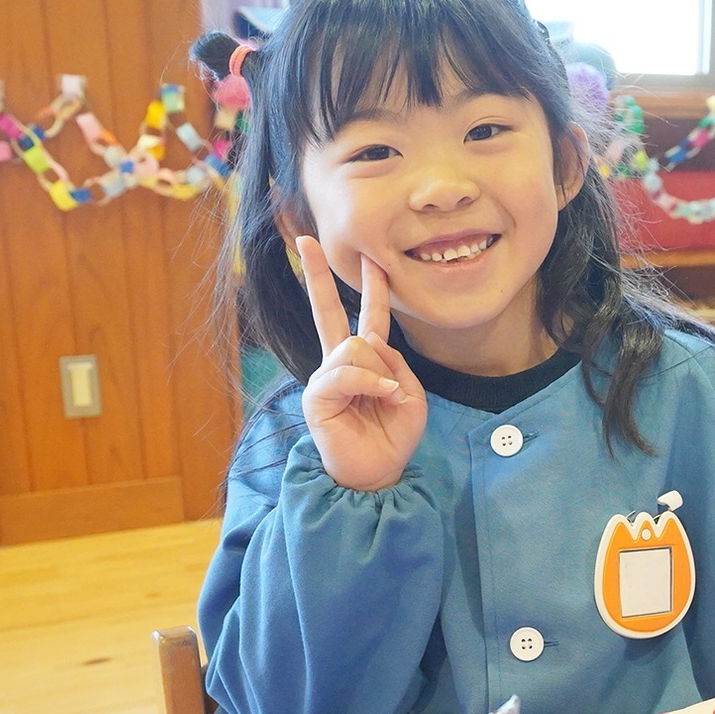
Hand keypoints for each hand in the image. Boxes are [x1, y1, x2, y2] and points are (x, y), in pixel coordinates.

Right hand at [296, 235, 427, 491]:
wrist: (378, 473)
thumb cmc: (393, 436)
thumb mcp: (409, 394)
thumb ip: (394, 363)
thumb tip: (369, 343)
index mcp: (365, 362)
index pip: (367, 318)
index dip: (370, 289)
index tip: (371, 259)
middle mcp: (339, 365)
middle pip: (326, 312)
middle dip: (317, 276)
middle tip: (304, 240)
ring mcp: (324, 379)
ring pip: (354, 347)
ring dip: (380, 372)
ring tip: (389, 398)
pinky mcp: (316, 396)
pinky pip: (346, 373)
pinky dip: (370, 384)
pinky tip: (383, 398)